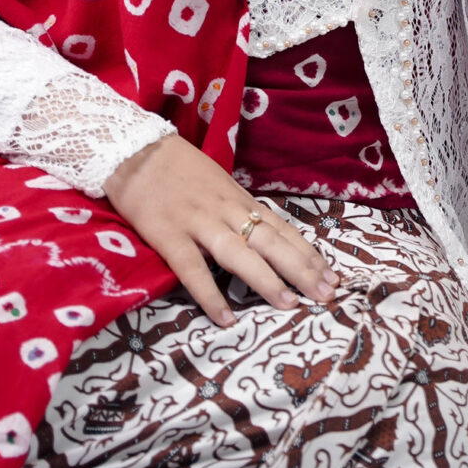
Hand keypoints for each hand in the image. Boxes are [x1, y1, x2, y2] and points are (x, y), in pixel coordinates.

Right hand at [105, 133, 338, 324]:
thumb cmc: (178, 168)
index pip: (282, 229)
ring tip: (290, 305)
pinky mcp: (168, 235)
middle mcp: (226, 210)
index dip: (308, 254)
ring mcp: (198, 222)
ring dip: (267, 280)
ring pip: (239, 253)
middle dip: (302, 269)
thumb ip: (238, 209)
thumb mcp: (217, 184)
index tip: (333, 276)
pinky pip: (192, 270)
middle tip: (327, 294)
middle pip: (271, 241)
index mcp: (239, 199)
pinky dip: (210, 294)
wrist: (135, 149)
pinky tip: (226, 318)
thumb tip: (265, 236)